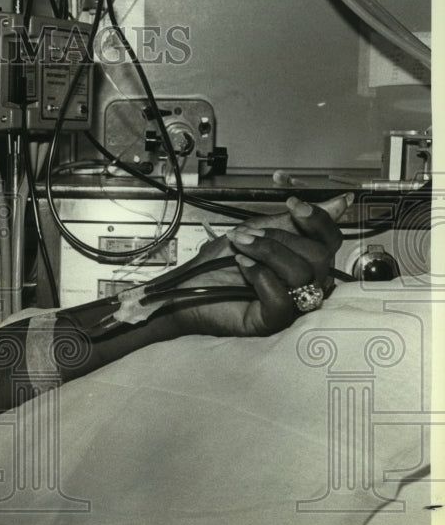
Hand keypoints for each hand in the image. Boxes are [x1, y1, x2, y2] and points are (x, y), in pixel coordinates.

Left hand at [164, 193, 348, 336]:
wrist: (185, 285)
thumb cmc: (217, 263)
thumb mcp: (256, 232)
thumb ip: (293, 221)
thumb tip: (339, 202)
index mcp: (303, 262)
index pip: (330, 241)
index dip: (317, 220)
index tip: (294, 205)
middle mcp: (303, 285)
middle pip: (319, 256)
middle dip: (281, 237)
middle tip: (248, 234)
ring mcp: (290, 306)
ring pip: (301, 274)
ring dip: (267, 251)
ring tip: (239, 246)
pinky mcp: (272, 322)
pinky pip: (283, 300)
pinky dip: (261, 276)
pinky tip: (242, 265)